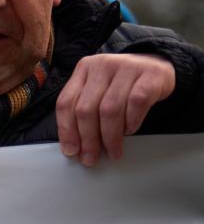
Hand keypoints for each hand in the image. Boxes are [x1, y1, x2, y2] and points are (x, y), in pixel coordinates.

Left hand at [56, 53, 175, 164]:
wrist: (158, 64)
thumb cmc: (123, 83)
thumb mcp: (99, 89)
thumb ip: (84, 108)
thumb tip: (75, 146)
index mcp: (84, 69)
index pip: (66, 102)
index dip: (66, 130)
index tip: (71, 151)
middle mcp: (102, 65)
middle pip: (86, 109)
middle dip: (88, 139)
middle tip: (91, 158)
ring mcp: (127, 68)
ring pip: (109, 110)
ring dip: (110, 137)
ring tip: (113, 152)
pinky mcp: (150, 75)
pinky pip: (136, 103)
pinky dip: (131, 122)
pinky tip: (129, 131)